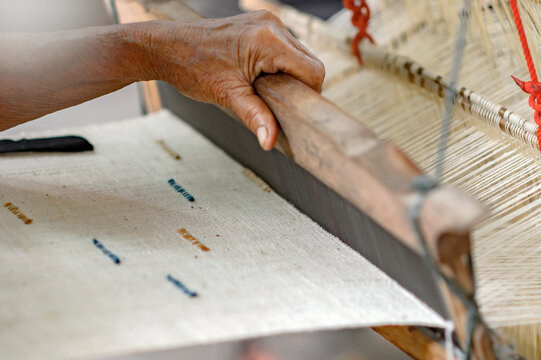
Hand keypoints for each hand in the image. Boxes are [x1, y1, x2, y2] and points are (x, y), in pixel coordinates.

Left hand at [145, 11, 324, 149]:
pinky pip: (284, 47)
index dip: (308, 94)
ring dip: (289, 75)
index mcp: (268, 40)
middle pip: (310, 62)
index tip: (292, 110)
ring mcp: (265, 22)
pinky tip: (260, 77)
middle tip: (277, 103)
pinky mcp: (259, 24)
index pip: (313, 71)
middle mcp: (271, 25)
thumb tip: (271, 141)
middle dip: (298, 86)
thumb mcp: (228, 96)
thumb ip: (255, 117)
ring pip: (298, 55)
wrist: (167, 47)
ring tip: (265, 90)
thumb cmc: (192, 66)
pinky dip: (279, 65)